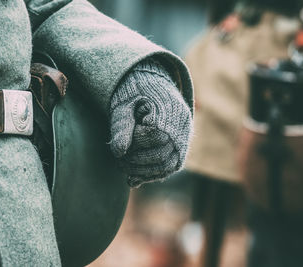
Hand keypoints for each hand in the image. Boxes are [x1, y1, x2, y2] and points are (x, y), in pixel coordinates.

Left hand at [110, 59, 191, 186]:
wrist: (152, 91)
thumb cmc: (135, 97)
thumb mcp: (124, 107)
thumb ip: (121, 127)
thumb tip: (119, 152)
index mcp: (170, 111)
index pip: (153, 134)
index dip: (135, 141)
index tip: (121, 141)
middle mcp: (182, 128)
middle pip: (162, 155)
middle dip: (137, 161)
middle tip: (119, 161)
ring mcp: (183, 141)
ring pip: (167, 167)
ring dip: (143, 172)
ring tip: (124, 168)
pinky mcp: (180, 151)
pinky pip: (168, 169)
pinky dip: (151, 175)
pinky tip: (134, 177)